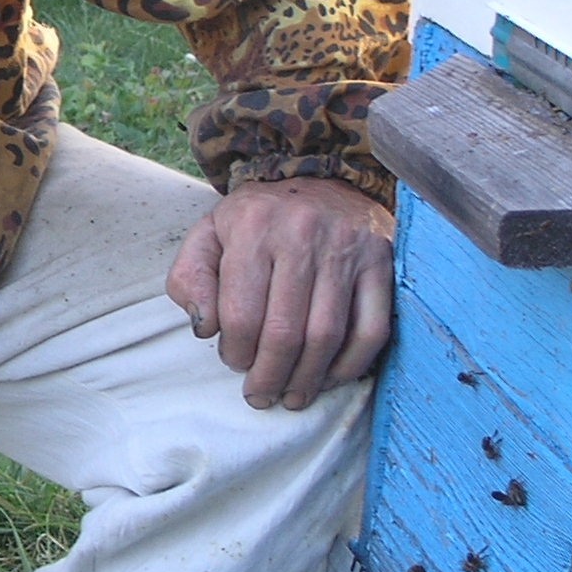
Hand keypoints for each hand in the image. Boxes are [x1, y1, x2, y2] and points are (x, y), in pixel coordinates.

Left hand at [166, 177, 395, 409]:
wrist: (320, 175)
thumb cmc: (258, 217)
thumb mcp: (209, 233)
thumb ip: (190, 278)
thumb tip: (204, 328)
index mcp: (253, 227)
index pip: (241, 313)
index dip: (235, 352)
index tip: (235, 363)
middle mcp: (302, 235)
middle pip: (285, 332)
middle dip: (270, 376)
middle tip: (261, 396)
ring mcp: (347, 249)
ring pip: (327, 336)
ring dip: (308, 378)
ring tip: (292, 396)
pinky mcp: (381, 263)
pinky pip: (371, 329)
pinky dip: (351, 364)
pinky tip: (331, 377)